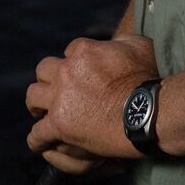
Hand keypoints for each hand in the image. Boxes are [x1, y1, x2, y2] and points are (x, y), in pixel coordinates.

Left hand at [23, 34, 159, 168]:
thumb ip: (120, 41)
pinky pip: (38, 133)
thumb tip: (114, 43)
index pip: (69, 52)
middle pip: (44, 70)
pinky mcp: (60, 124)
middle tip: (53, 91)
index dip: (75, 64)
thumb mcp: (138, 46)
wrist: (149, 111)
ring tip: (40, 113)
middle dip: (48, 80)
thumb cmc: (150, 79)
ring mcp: (61, 98)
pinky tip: (39, 143)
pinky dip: (37, 139)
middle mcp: (67, 70)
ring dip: (37, 105)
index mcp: (83, 51)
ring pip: (33, 96)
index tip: (81, 76)